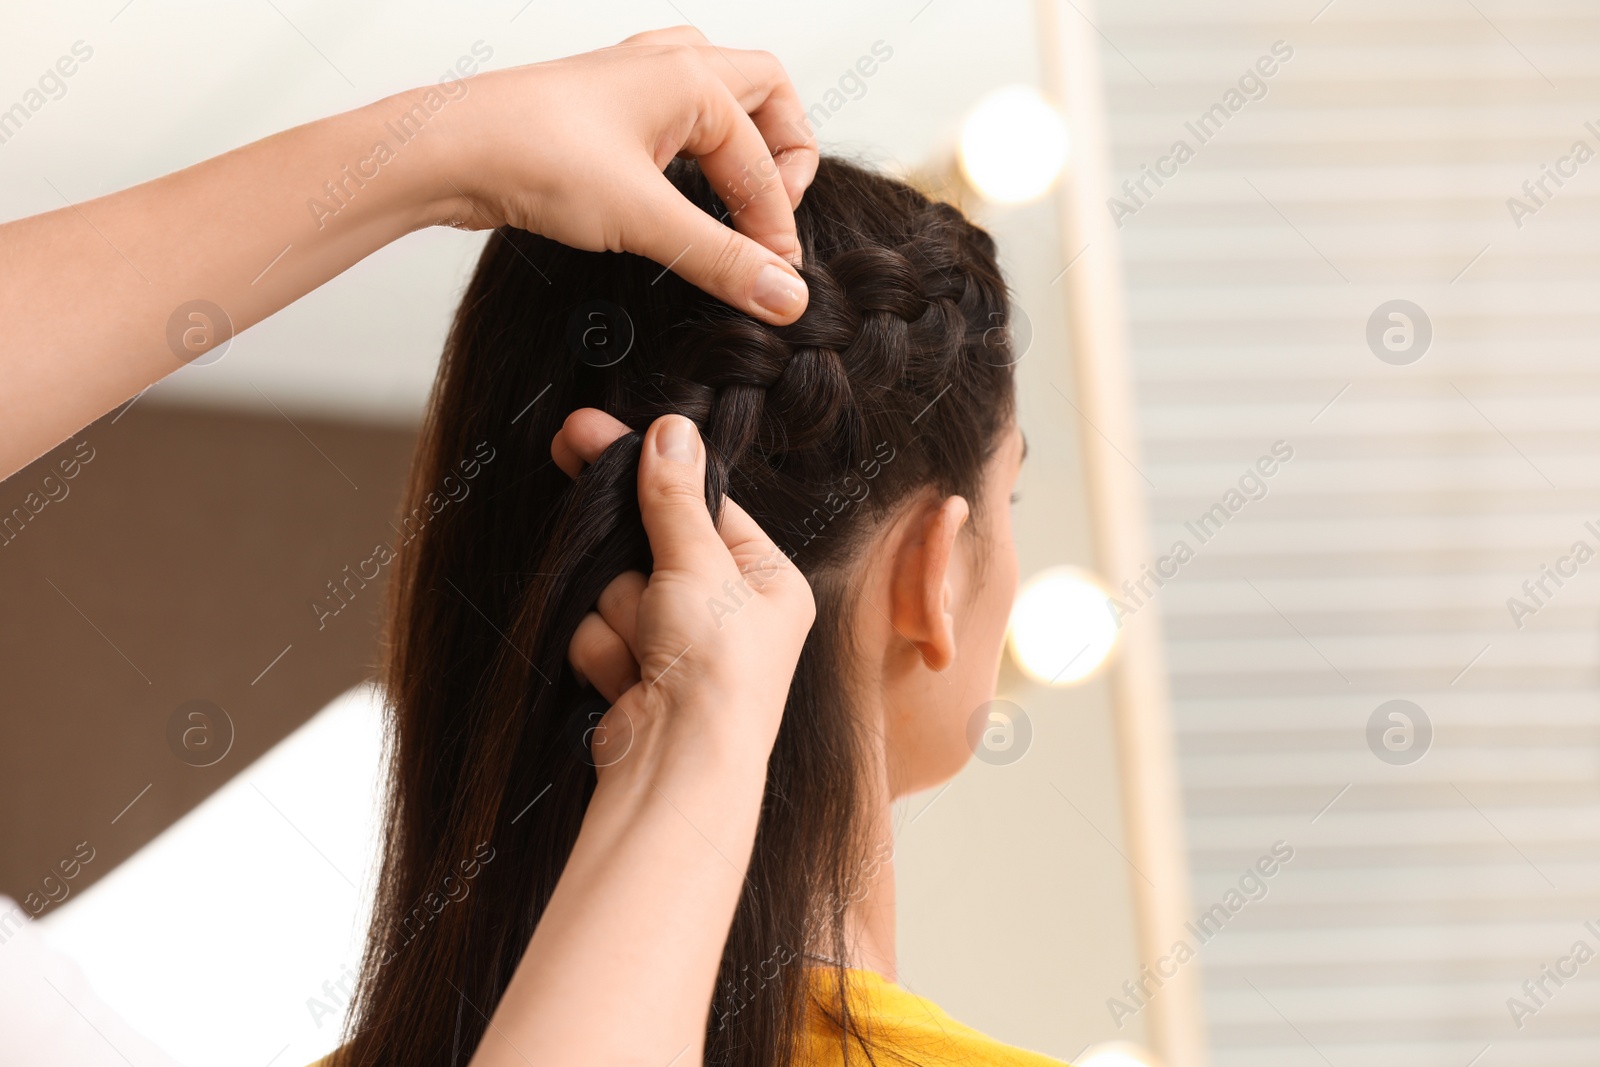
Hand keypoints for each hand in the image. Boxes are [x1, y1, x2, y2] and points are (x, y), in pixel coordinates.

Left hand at [425, 27, 815, 324]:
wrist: (445, 149)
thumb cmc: (532, 155)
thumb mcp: (642, 218)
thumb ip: (720, 260)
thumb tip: (786, 297)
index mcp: (693, 78)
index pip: (766, 160)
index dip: (777, 227)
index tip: (772, 283)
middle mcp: (669, 65)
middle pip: (765, 95)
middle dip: (785, 155)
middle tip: (773, 218)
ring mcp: (635, 81)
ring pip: (720, 94)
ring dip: (742, 142)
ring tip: (738, 201)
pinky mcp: (605, 109)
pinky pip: (676, 115)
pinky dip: (697, 150)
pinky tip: (680, 193)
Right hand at [556, 409, 814, 773]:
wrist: (678, 771)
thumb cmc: (717, 671)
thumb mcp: (699, 565)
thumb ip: (674, 499)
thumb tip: (672, 430)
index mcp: (768, 581)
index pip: (700, 506)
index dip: (647, 473)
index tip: (588, 433)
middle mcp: (730, 614)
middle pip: (651, 546)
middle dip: (629, 560)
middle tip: (572, 473)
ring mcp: (682, 648)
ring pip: (616, 590)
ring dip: (619, 614)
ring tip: (648, 650)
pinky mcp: (639, 678)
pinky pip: (600, 635)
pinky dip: (605, 653)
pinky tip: (627, 681)